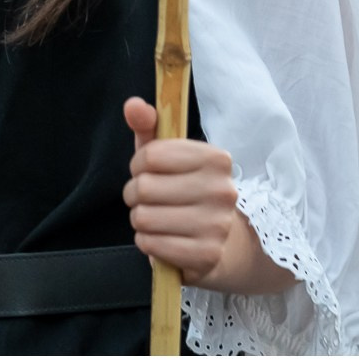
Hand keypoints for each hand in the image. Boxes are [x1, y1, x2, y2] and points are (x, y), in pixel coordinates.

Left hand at [122, 97, 264, 293]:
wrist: (226, 243)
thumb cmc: (189, 192)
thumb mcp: (170, 156)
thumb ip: (149, 127)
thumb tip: (132, 104)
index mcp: (216, 159)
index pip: (151, 155)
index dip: (139, 165)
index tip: (148, 171)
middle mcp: (222, 190)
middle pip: (144, 188)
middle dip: (135, 194)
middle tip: (148, 199)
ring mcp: (217, 225)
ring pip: (143, 218)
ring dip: (140, 220)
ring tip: (155, 219)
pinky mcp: (206, 255)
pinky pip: (151, 245)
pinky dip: (147, 242)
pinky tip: (161, 238)